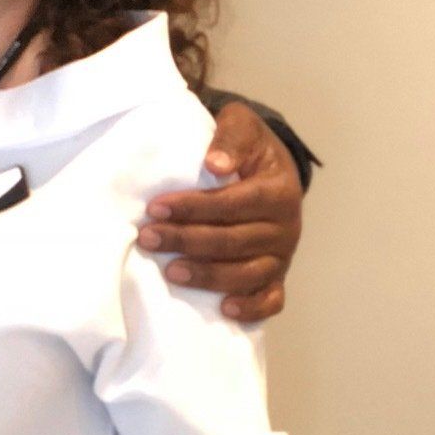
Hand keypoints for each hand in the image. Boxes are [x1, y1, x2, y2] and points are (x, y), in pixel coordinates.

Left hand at [138, 101, 302, 321]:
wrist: (270, 167)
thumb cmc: (247, 147)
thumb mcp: (241, 125)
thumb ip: (230, 137)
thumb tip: (214, 164)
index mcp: (278, 190)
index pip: (233, 203)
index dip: (194, 207)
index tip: (155, 207)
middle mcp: (285, 227)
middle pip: (234, 241)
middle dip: (187, 240)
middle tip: (148, 238)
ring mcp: (282, 255)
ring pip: (248, 274)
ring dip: (208, 275)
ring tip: (171, 272)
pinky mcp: (278, 276)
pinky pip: (271, 299)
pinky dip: (252, 307)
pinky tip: (225, 309)